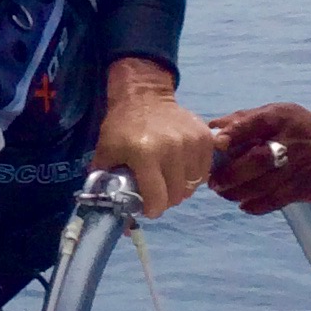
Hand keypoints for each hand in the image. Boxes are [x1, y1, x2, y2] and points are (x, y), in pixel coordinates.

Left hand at [92, 58, 216, 219]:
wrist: (144, 95)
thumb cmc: (122, 127)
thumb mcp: (105, 152)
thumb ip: (106, 183)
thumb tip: (114, 215)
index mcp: (145, 154)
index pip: (157, 198)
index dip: (153, 209)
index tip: (148, 208)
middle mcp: (172, 148)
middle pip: (177, 195)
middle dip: (166, 200)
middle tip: (157, 193)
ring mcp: (191, 142)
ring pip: (193, 185)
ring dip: (181, 188)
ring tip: (168, 180)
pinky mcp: (205, 137)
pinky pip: (205, 170)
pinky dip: (194, 175)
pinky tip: (181, 169)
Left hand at [208, 102, 310, 214]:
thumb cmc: (303, 130)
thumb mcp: (279, 114)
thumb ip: (245, 119)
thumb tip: (214, 126)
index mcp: (281, 119)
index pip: (253, 122)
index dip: (232, 133)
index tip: (216, 144)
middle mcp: (289, 142)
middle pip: (254, 159)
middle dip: (229, 173)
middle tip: (213, 180)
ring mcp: (296, 168)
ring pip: (260, 185)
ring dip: (236, 192)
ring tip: (223, 192)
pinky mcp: (301, 189)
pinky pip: (273, 201)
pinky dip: (254, 206)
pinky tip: (243, 204)